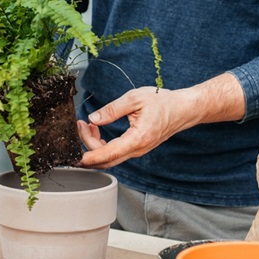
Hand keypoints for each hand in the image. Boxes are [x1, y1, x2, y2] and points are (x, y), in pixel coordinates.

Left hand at [78, 73, 244, 168]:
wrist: (183, 109)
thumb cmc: (163, 102)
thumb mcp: (135, 98)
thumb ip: (112, 109)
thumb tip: (93, 118)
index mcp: (138, 138)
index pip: (108, 154)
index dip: (89, 156)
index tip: (75, 153)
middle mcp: (137, 149)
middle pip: (105, 160)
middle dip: (87, 147)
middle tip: (80, 126)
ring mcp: (136, 151)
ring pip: (108, 158)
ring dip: (93, 145)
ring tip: (87, 125)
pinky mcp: (135, 148)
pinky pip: (114, 153)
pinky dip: (101, 145)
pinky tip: (97, 129)